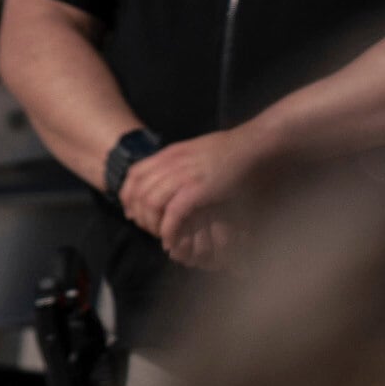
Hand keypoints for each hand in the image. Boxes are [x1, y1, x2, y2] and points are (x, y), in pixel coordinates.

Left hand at [121, 127, 267, 269]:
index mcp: (171, 153)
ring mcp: (184, 175)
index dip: (127, 197)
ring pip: (150, 204)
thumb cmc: (234, 150)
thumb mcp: (198, 150)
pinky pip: (172, 214)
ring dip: (153, 225)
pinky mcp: (198, 189)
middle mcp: (172, 162)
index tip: (134, 214)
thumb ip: (179, 163)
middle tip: (149, 230)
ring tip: (162, 236)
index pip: (133, 175)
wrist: (257, 145)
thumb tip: (166, 178)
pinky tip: (172, 240)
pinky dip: (169, 230)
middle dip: (139, 215)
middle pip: (137, 192)